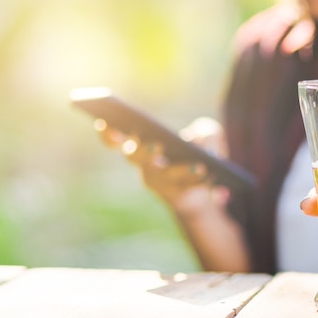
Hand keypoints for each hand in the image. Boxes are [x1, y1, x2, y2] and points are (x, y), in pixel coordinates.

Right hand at [96, 119, 229, 217]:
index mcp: (140, 143)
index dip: (107, 132)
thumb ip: (208, 131)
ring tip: (201, 166)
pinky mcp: (174, 196)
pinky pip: (185, 189)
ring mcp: (157, 182)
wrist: (208, 182)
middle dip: (143, 151)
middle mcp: (143, 164)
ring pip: (164, 176)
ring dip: (182, 171)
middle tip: (157, 145)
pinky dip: (199, 182)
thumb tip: (203, 141)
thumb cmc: (200, 150)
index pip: (114, 137)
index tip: (104, 121)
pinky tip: (213, 177)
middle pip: (134, 156)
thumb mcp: (209, 134)